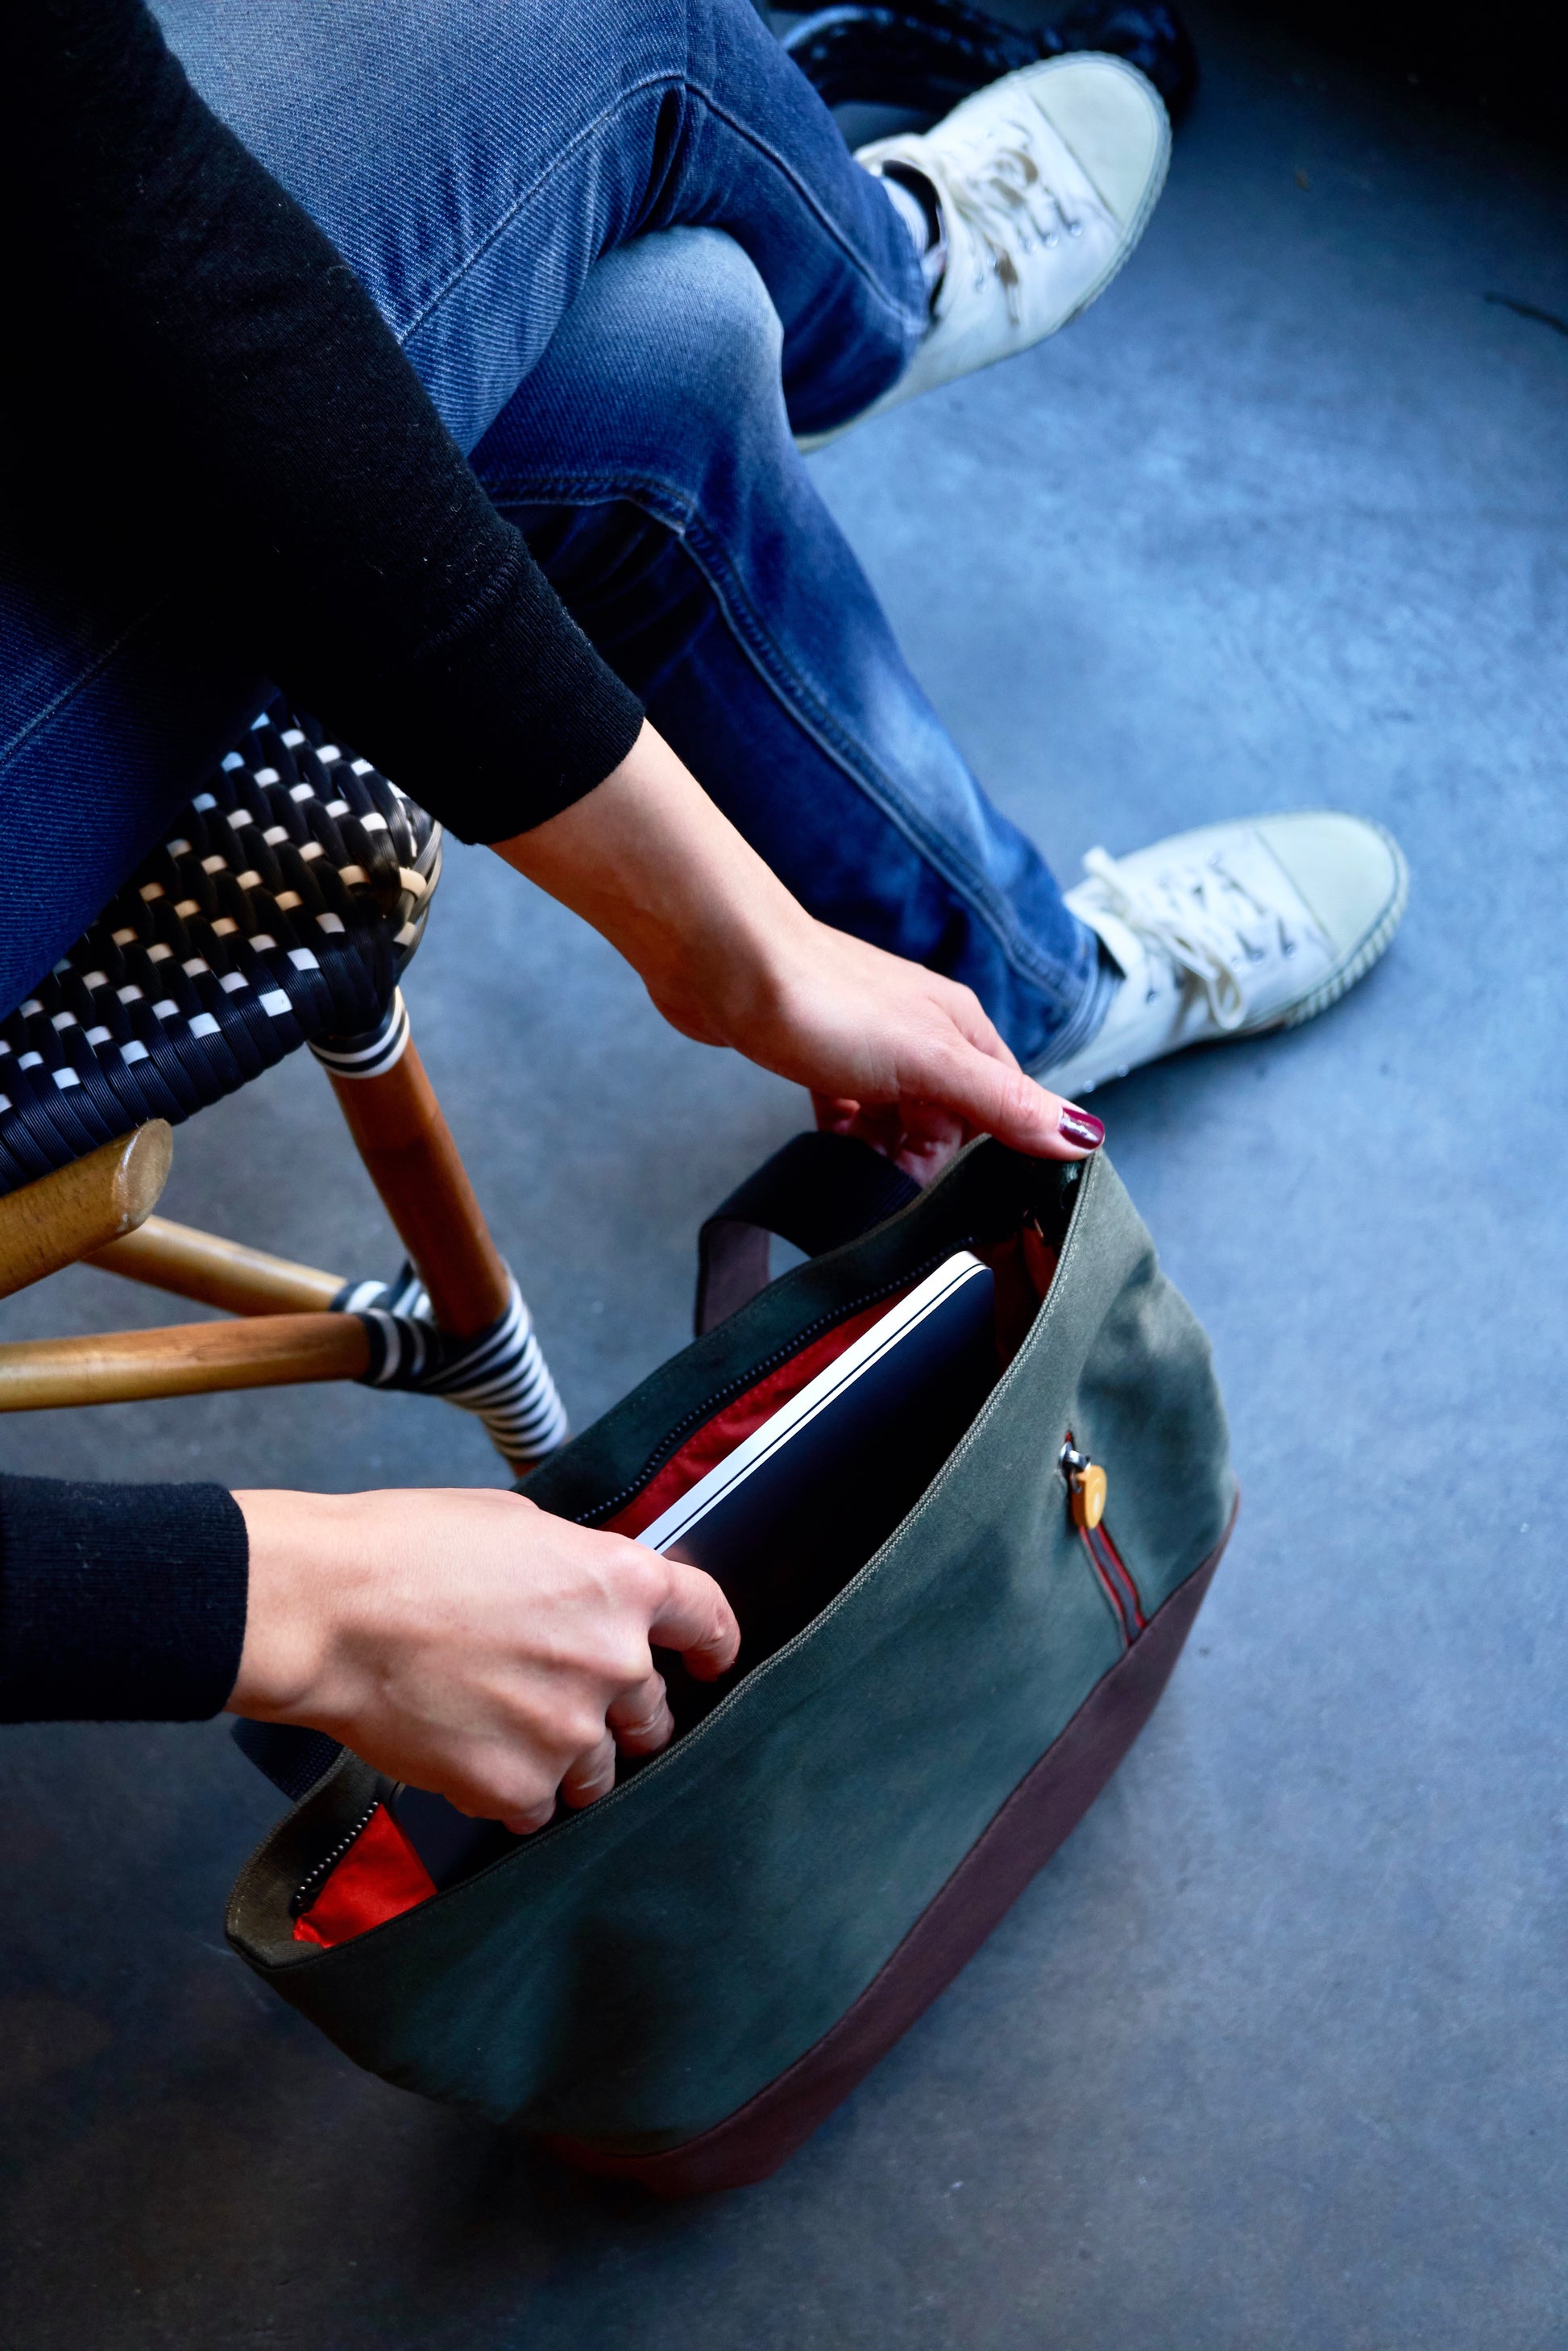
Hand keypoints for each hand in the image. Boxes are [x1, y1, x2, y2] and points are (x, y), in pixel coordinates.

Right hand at [228, 1487, 738, 1831]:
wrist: (330, 1614)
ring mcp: (568, 1732)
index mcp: (620, 1583)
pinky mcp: (517, 1787)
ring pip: (598, 1770)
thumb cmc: (404, 1553)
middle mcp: (612, 1661)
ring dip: (567, 1758)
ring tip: (506, 1730)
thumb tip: (583, 1593)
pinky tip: (472, 1757)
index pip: (706, 1618)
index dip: (711, 1643)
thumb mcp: (515, 1524)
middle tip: (568, 1701)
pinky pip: (538, 1808)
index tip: (708, 1662)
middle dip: (622, 1711)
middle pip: (653, 1710)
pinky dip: (513, 1791)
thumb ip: (573, 1568)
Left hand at [495, 723, 1102, 1180]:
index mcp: (963, 1030)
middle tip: (891, 1179)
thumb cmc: (824, 1000)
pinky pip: (851, 1110)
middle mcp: (925, 1033)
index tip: (964, 1195)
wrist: (727, 968)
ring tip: (854, 1157)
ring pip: (898, 1118)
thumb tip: (1084, 1134)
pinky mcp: (824, 1055)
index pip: (1006, 1109)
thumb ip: (1005, 1103)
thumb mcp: (931, 1062)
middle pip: (950, 1122)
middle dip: (924, 1158)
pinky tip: (829, 1140)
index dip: (990, 1156)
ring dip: (882, 1149)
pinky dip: (844, 1133)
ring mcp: (873, 1044)